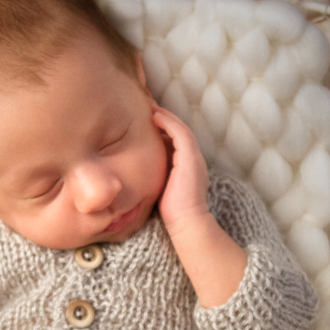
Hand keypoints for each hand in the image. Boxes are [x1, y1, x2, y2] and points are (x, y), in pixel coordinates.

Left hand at [152, 105, 210, 236]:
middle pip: (180, 131)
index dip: (164, 129)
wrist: (186, 221)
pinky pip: (180, 133)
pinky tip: (155, 117)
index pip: (177, 141)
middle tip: (149, 107)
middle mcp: (194, 158)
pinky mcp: (190, 157)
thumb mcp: (161, 188)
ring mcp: (194, 157)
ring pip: (181, 129)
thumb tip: (136, 171)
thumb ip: (155, 176)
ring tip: (151, 108)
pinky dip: (168, 123)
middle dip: (165, 118)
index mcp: (188, 166)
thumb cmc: (172, 212)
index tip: (148, 122)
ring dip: (166, 116)